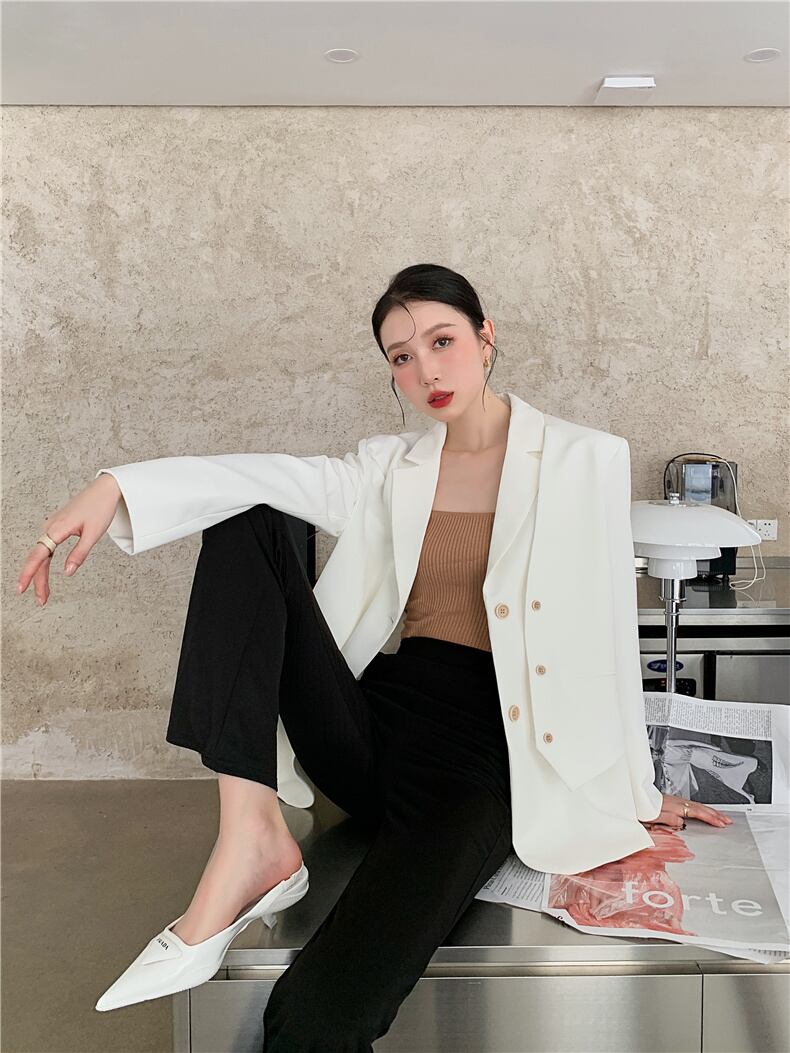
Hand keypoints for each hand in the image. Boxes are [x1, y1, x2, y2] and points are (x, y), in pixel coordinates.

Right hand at [16, 473, 122, 606]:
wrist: (105, 489)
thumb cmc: (100, 508)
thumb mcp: (93, 534)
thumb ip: (79, 554)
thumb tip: (67, 573)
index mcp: (57, 528)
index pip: (38, 555)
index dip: (29, 573)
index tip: (21, 588)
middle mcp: (50, 527)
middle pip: (39, 558)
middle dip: (38, 581)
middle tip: (41, 601)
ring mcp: (52, 526)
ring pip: (42, 554)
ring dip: (41, 574)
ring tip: (44, 594)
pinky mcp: (57, 526)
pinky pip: (46, 547)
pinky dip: (44, 562)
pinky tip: (44, 572)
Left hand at [641, 793, 732, 830]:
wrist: (633, 797)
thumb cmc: (641, 808)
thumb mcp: (653, 816)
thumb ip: (668, 819)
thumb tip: (682, 823)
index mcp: (674, 806)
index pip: (696, 812)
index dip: (710, 818)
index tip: (721, 823)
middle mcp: (676, 802)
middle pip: (700, 807)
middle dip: (715, 814)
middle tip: (728, 821)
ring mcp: (675, 800)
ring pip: (697, 805)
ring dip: (710, 811)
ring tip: (721, 816)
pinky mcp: (673, 801)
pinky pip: (692, 804)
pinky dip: (702, 808)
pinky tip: (704, 811)